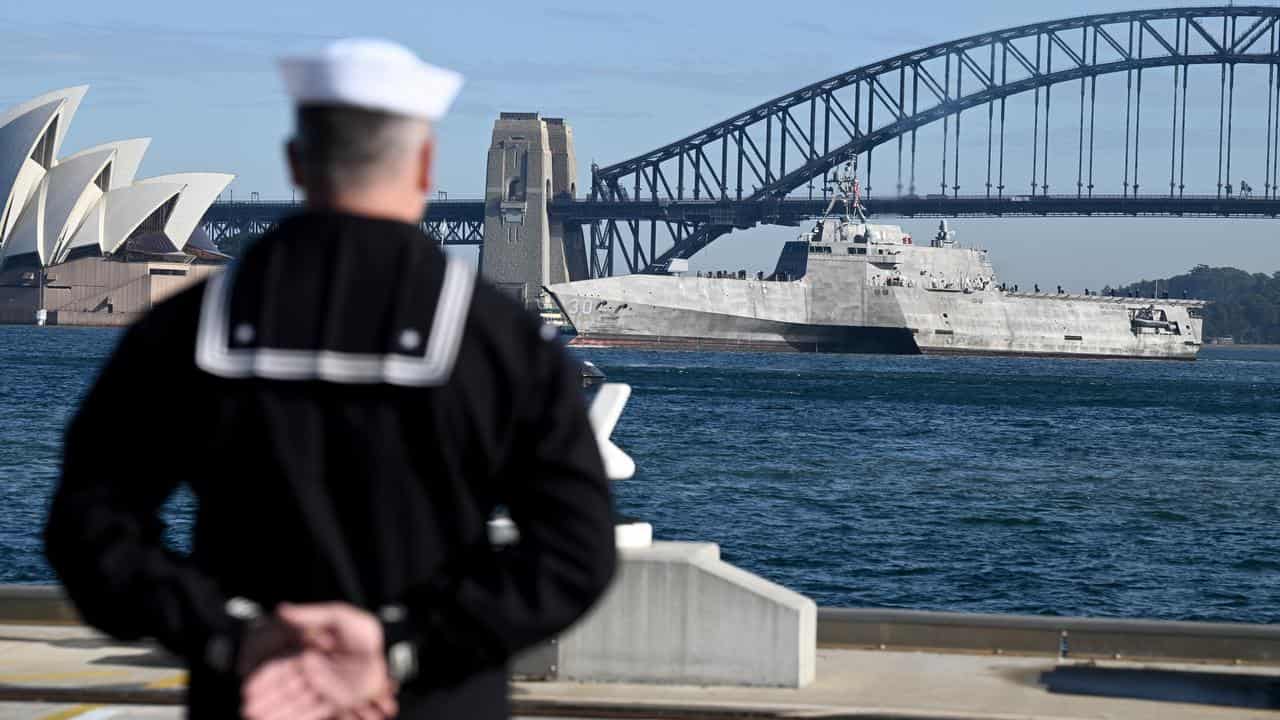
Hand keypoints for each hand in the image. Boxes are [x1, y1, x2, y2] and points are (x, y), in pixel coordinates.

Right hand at [240, 603, 396, 719]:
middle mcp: (313, 672)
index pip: (281, 666)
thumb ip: (311, 614)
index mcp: (309, 652)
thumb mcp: (339, 616)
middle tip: (247, 708)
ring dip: (276, 710)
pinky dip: (295, 717)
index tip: (249, 686)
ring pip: (295, 702)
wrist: (391, 649)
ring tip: (256, 717)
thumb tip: (283, 608)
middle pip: (284, 687)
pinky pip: (312, 712)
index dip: (265, 677)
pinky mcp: (336, 701)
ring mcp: (323, 688)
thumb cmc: (362, 632)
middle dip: (266, 698)